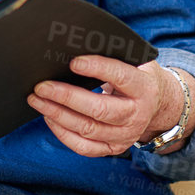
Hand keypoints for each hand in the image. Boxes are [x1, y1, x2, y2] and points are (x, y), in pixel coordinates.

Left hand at [27, 57, 194, 158]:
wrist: (157, 104)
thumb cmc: (136, 77)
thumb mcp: (133, 62)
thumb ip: (113, 55)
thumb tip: (75, 46)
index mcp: (144, 88)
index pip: (121, 77)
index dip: (98, 69)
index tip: (73, 62)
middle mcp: (137, 115)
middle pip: (99, 109)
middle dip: (66, 97)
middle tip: (42, 86)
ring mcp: (126, 135)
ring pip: (88, 129)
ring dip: (57, 114)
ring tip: (37, 101)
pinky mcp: (114, 148)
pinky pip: (84, 147)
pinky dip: (62, 133)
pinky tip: (49, 118)